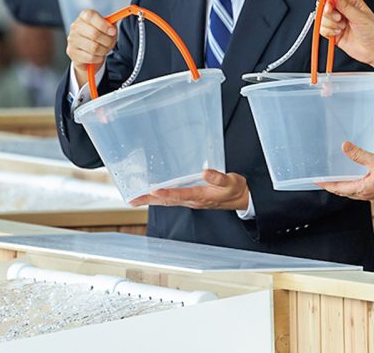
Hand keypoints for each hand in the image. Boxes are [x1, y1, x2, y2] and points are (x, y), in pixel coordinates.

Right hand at [67, 9, 117, 85]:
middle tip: (111, 42)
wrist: (89, 50)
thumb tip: (112, 29)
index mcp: (84, 16)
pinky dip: (99, 58)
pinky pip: (90, 57)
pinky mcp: (72, 52)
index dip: (103, 24)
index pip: (90, 16)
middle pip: (94, 34)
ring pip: (93, 47)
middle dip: (107, 40)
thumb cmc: (100, 35)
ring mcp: (72, 40)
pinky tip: (98, 55)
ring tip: (105, 49)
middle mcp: (75, 26)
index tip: (113, 31)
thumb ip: (111, 25)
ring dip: (104, 50)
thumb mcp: (108, 28)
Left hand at [129, 169, 249, 210]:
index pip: (179, 195)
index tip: (153, 191)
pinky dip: (161, 199)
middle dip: (150, 200)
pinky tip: (155, 196)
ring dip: (152, 201)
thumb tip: (205, 171)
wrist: (240, 198)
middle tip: (133, 200)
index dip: (166, 193)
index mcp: (200, 196)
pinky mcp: (192, 199)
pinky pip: (172, 200)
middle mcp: (193, 200)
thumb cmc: (234, 189)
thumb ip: (218, 178)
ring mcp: (191, 201)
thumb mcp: (230, 181)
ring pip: (168, 202)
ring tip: (137, 199)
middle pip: (167, 201)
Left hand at [317, 141, 373, 200]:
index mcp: (363, 190)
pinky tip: (358, 177)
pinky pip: (364, 190)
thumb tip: (344, 146)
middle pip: (345, 192)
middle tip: (325, 180)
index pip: (339, 189)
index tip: (317, 181)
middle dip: (334, 186)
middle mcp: (367, 195)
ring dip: (345, 186)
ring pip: (354, 192)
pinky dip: (356, 185)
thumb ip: (358, 154)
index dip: (327, 184)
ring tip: (339, 178)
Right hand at [320, 0, 373, 71]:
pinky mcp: (334, 34)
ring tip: (342, 27)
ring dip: (330, 24)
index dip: (328, 1)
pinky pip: (322, 30)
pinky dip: (328, 32)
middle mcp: (343, 12)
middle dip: (329, 14)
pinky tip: (338, 33)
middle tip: (339, 19)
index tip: (329, 7)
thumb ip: (345, 6)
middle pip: (324, 7)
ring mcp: (337, 23)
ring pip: (322, 19)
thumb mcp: (360, 17)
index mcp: (351, 3)